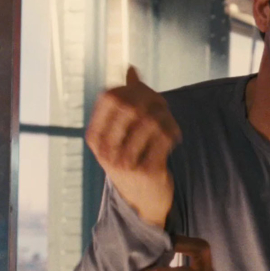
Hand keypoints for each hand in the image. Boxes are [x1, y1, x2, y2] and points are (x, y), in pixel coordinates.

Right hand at [86, 66, 181, 227]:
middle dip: (152, 100)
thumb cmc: (132, 158)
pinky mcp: (147, 171)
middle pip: (131, 106)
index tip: (148, 94)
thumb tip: (130, 69)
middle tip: (163, 105)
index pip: (110, 97)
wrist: (141, 201)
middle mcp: (105, 149)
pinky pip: (165, 139)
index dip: (133, 89)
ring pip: (151, 121)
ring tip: (169, 122)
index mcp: (95, 136)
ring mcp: (125, 162)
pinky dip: (174, 132)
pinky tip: (174, 136)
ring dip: (166, 117)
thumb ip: (126, 100)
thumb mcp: (121, 133)